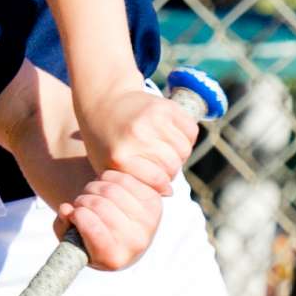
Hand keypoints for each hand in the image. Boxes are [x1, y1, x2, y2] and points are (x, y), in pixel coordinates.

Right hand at [55, 170, 164, 269]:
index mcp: (115, 258)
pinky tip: (106, 188)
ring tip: (91, 195)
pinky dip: (109, 178)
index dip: (78, 216)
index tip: (74, 214)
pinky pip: (125, 178)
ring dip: (94, 187)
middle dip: (83, 200)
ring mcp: (149, 220)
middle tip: (80, 203)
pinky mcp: (154, 201)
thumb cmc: (92, 239)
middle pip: (100, 205)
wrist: (122, 239)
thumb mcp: (72, 240)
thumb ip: (63, 228)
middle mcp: (137, 242)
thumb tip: (66, 209)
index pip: (93, 228)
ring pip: (112, 189)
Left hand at [76, 82, 195, 194]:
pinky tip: (172, 139)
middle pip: (173, 166)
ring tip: (166, 154)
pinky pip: (191, 131)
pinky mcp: (165, 106)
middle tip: (162, 168)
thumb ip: (135, 185)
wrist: (104, 103)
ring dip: (179, 156)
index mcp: (121, 156)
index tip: (159, 184)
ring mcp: (152, 118)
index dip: (162, 186)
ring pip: (184, 150)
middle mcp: (137, 136)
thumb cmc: (106, 143)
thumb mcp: (109, 168)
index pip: (158, 181)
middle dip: (171, 172)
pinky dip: (187, 138)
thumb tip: (170, 192)